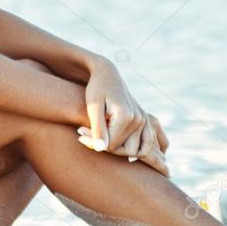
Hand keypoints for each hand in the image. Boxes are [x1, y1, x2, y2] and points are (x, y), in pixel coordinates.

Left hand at [76, 60, 169, 176]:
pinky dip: (135, 148)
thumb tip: (101, 149)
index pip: (111, 146)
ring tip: (101, 137)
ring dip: (120, 150)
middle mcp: (139, 119)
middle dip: (107, 147)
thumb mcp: (93, 107)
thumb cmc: (96, 88)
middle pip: (126, 151)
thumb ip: (97, 129)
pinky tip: (116, 142)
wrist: (108, 74)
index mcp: (126, 116)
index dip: (93, 143)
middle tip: (86, 134)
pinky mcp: (145, 120)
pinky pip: (146, 144)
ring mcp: (144, 120)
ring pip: (137, 151)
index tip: (80, 132)